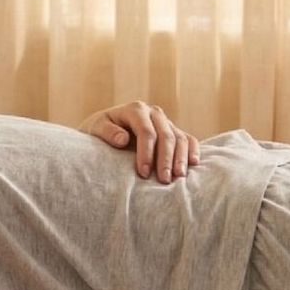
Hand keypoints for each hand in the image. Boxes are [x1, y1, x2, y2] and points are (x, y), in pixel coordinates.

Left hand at [78, 100, 200, 183]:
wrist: (105, 129)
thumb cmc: (98, 131)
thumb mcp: (96, 129)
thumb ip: (107, 132)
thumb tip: (123, 139)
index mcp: (135, 109)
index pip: (146, 132)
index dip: (146, 153)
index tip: (142, 173)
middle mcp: (153, 113)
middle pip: (165, 136)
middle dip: (165, 159)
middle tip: (163, 180)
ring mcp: (165, 122)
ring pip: (179, 138)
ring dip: (181, 158)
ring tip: (178, 178)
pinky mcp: (174, 131)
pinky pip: (188, 139)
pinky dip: (193, 151)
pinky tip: (194, 164)